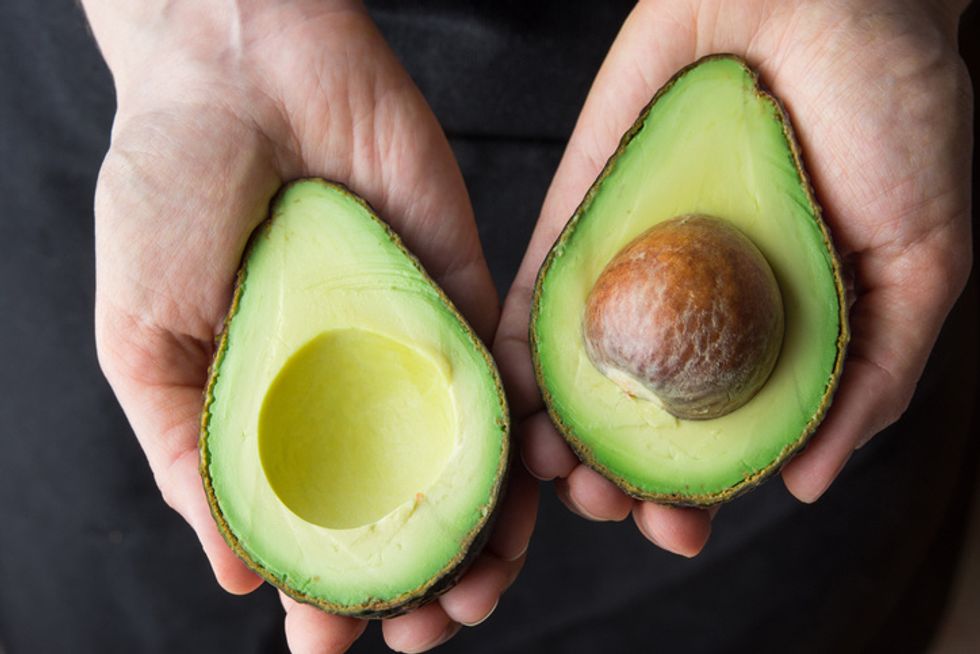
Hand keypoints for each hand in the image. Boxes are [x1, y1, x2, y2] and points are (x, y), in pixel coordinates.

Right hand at [84, 1, 536, 650]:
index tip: (335, 642)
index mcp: (275, 414)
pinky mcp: (467, 290)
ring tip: (483, 586)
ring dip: (488, 534)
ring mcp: (415, 345)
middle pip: (406, 511)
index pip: (315, 528)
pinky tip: (533, 492)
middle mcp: (354, 391)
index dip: (328, 593)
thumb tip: (241, 577)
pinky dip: (528, 440)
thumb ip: (191, 457)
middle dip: (422, 581)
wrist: (240, 66)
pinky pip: (510, 377)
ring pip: (471, 463)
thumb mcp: (145, 341)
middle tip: (432, 628)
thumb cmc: (169, 195)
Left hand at [494, 0, 971, 550]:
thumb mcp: (922, 260)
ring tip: (546, 470)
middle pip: (637, 421)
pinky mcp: (584, 213)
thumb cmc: (895, 116)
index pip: (719, 442)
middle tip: (601, 502)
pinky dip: (518, 350)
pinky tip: (507, 397)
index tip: (674, 530)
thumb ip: (872, 375)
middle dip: (611, 477)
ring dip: (553, 432)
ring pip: (577, 375)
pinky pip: (541, 292)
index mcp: (771, 337)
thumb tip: (808, 481)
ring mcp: (634, 266)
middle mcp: (694, 311)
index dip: (693, 497)